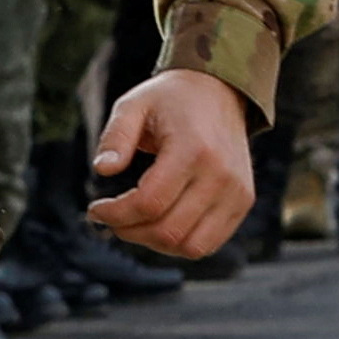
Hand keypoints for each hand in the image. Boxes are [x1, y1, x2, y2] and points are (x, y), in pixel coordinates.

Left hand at [89, 70, 254, 256]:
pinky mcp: (242, 202)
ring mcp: (237, 192)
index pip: (150, 203)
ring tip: (132, 223)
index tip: (95, 209)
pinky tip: (157, 223)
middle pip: (168, 230)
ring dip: (153, 243)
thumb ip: (115, 136)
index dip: (115, 214)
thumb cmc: (169, 100)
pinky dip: (179, 243)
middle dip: (129, 231)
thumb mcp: (133, 105)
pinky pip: (209, 243)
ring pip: (190, 246)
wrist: (218, 92)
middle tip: (109, 218)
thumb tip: (103, 170)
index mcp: (193, 150)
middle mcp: (221, 176)